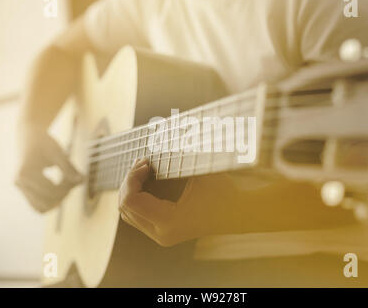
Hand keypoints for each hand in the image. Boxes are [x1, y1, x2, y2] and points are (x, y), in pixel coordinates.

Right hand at [15, 125, 82, 212]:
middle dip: (63, 195)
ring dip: (57, 201)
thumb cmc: (46, 143)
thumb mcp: (59, 154)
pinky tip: (59, 187)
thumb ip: (69, 169)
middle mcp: (20, 182)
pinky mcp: (22, 189)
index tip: (78, 178)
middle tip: (73, 182)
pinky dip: (50, 200)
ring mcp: (19, 187)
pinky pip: (37, 204)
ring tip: (66, 185)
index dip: (68, 188)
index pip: (52, 191)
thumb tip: (82, 182)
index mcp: (27, 173)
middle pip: (46, 203)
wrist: (29, 135)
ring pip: (41, 208)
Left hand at [119, 159, 355, 246]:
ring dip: (133, 188)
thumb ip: (176, 156)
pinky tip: (149, 178)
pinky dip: (139, 196)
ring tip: (146, 167)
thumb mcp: (200, 171)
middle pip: (125, 207)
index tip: (146, 160)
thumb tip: (157, 131)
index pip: (131, 200)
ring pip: (129, 213)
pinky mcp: (164, 231)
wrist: (241, 213)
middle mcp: (162, 234)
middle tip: (144, 161)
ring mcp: (162, 236)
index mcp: (169, 223)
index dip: (132, 177)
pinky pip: (139, 215)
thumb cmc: (225, 191)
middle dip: (130, 181)